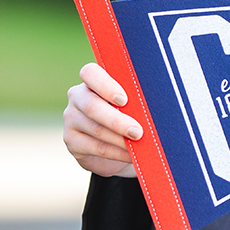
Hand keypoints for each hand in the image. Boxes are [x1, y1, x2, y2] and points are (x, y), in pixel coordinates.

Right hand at [63, 62, 141, 177]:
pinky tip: (131, 155)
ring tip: (139, 144)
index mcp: (92, 81)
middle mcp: (78, 97)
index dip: (105, 85)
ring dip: (120, 139)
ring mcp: (72, 119)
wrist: (114, 145)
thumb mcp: (131, 104)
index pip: (89, 73)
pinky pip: (96, 148)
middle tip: (138, 132)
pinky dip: (117, 152)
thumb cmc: (129, 115)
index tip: (124, 100)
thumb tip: (157, 105)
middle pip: (92, 106)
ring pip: (96, 129)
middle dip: (117, 121)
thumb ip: (135, 100)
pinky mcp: (72, 141)